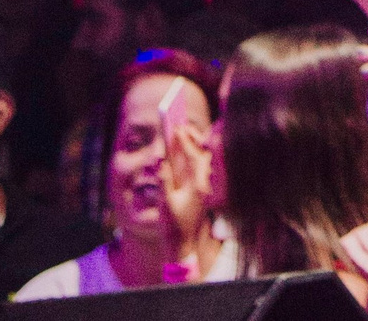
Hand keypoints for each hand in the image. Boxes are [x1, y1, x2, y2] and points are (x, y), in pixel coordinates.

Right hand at [155, 89, 215, 251]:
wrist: (183, 244)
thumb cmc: (173, 225)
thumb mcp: (165, 204)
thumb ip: (164, 182)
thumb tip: (162, 161)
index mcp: (199, 185)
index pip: (194, 157)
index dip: (184, 142)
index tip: (176, 128)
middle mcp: (205, 183)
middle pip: (203, 153)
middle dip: (193, 137)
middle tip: (181, 123)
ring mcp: (205, 185)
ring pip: (204, 158)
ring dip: (195, 144)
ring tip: (183, 130)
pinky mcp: (203, 188)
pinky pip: (201, 165)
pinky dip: (195, 153)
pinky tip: (186, 148)